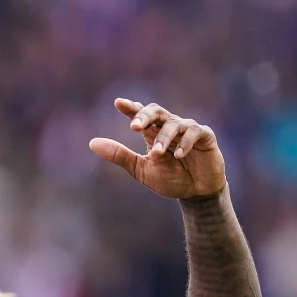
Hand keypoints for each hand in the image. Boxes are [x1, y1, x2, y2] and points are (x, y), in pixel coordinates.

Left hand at [89, 99, 225, 198]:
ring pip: (173, 123)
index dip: (130, 108)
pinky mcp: (205, 137)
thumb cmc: (169, 179)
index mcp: (152, 133)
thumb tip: (92, 143)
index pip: (140, 116)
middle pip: (156, 111)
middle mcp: (169, 127)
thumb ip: (119, 155)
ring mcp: (188, 130)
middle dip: (144, 116)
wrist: (194, 193)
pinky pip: (194, 132)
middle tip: (134, 126)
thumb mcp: (140, 169)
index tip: (118, 103)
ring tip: (156, 154)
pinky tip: (178, 155)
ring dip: (164, 138)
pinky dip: (185, 142)